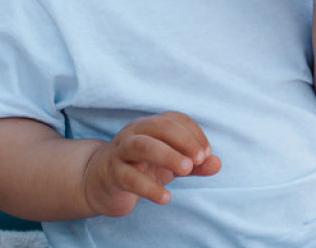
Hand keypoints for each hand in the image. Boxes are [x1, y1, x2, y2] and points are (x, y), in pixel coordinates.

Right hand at [82, 111, 220, 216]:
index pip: (175, 119)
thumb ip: (195, 164)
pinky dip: (149, 187)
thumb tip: (217, 164)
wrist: (99, 184)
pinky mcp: (110, 174)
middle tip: (199, 160)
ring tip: (186, 170)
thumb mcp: (170, 165)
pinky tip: (166, 197)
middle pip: (160, 126)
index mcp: (150, 125)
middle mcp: (134, 133)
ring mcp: (120, 152)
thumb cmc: (140, 168)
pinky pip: (129, 178)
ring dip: (168, 155)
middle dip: (184, 140)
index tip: (206, 154)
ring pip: (142, 145)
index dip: (194, 134)